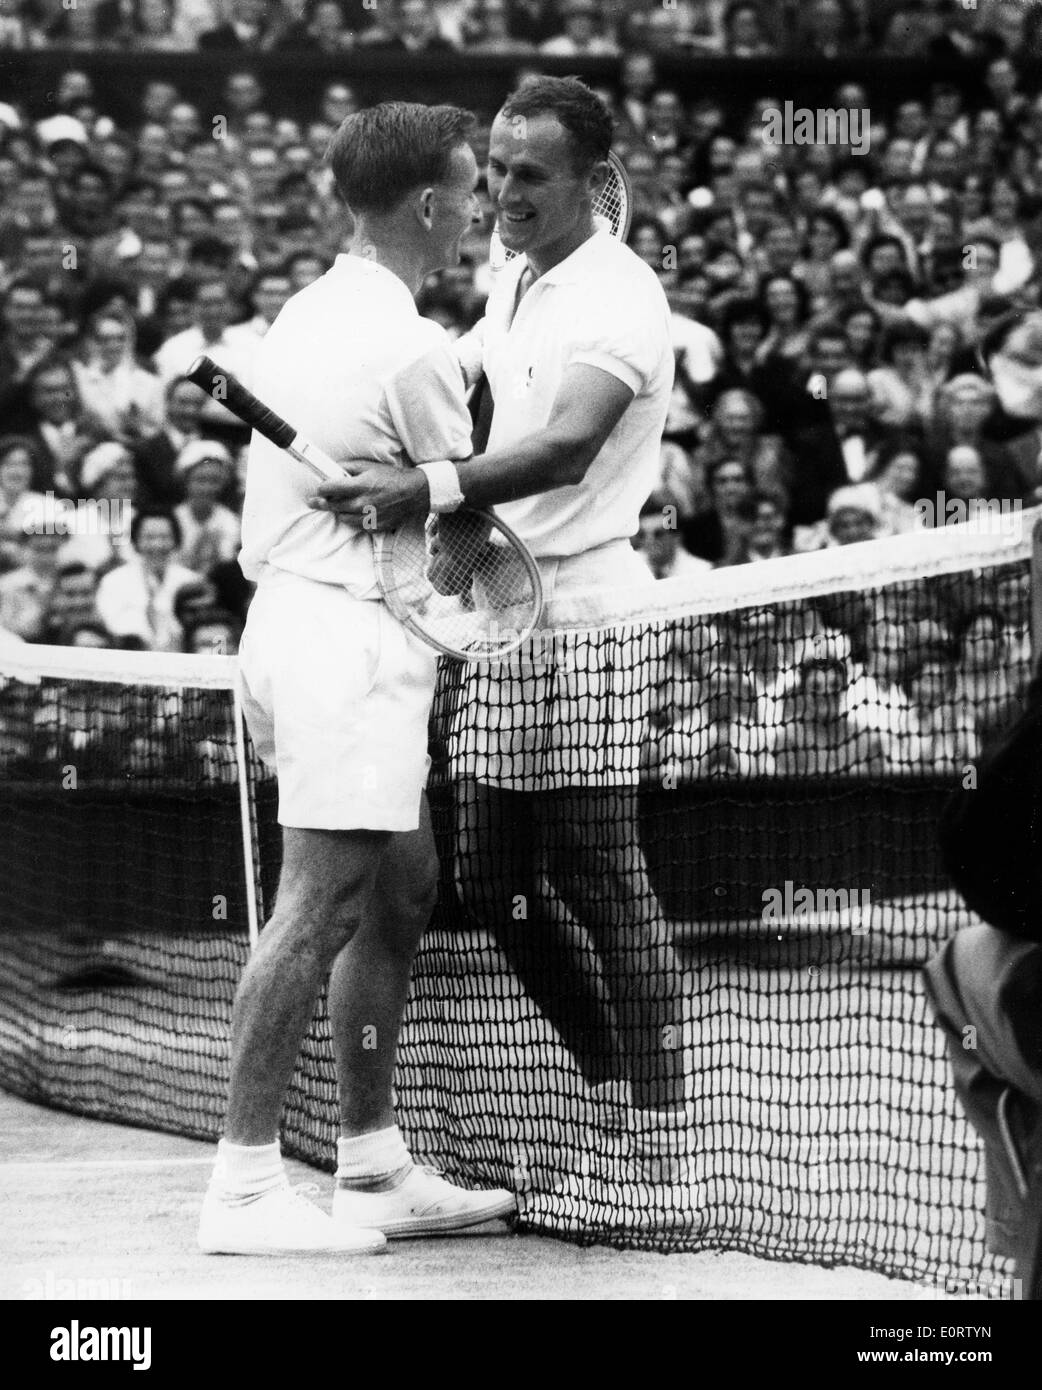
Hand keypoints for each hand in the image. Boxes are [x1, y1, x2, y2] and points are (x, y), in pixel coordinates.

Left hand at [309, 462, 429, 529]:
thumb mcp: (369, 466)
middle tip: (314, 501)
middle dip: (321, 502)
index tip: (319, 488)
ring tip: (340, 505)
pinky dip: (352, 519)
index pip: (329, 489)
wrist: (413, 493)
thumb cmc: (391, 477)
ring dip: (339, 511)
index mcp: (359, 485)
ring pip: (342, 517)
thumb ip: (348, 467)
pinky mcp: (373, 526)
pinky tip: (356, 512)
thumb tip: (332, 469)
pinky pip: (355, 525)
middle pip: (332, 505)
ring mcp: (367, 517)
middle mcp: (361, 503)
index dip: (321, 488)